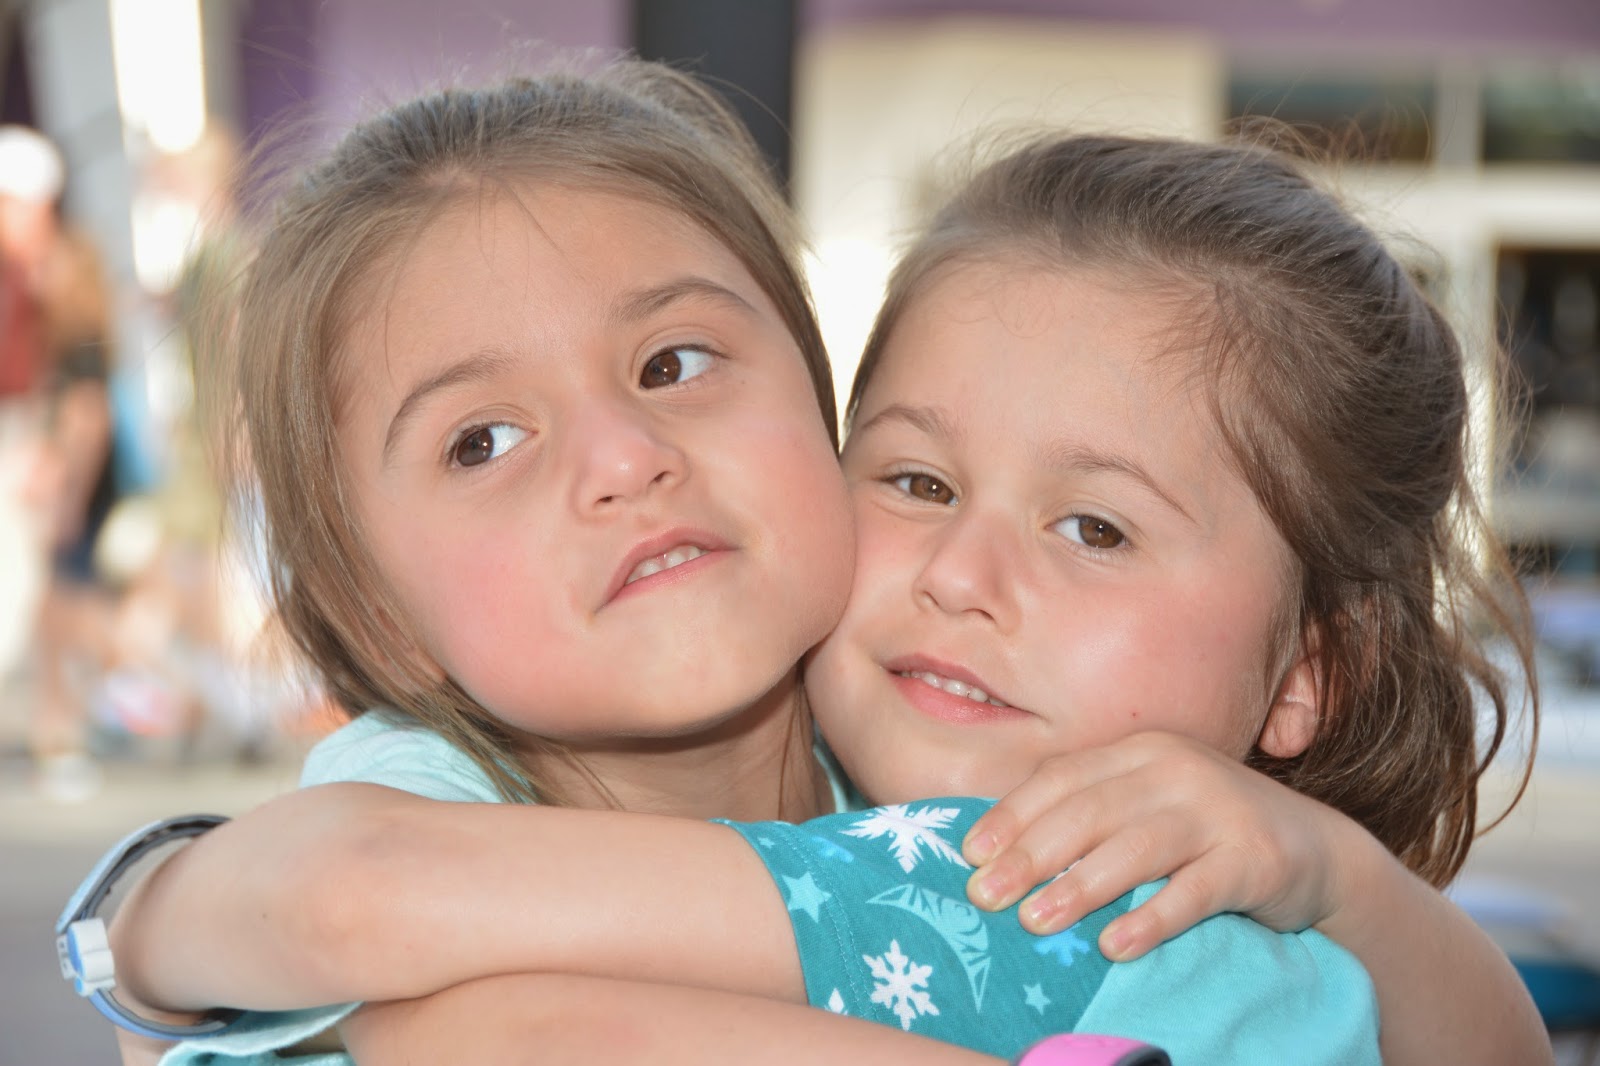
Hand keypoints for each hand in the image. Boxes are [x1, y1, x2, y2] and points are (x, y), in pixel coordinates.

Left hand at [962, 731, 1360, 959]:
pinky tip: (1115, 945)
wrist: (1315, 850)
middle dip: (1031, 855)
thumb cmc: (1206, 833)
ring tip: (1035, 923)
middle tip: (984, 897)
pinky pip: (1196, 891)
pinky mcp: (1256, 858)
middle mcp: (1177, 769)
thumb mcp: (1147, 807)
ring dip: (1080, 887)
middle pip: (1090, 811)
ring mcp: (1219, 810)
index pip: (1061, 777)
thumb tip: (1000, 852)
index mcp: (1140, 751)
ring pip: (1137, 848)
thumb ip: (1090, 814)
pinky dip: (1152, 918)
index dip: (1012, 815)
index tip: (968, 856)